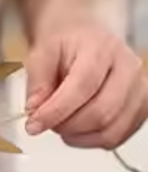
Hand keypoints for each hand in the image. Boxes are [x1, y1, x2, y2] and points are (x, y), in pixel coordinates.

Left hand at [25, 19, 147, 149]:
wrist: (81, 31)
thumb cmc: (63, 39)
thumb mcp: (41, 50)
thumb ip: (37, 80)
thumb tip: (34, 111)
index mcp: (101, 48)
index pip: (82, 86)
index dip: (57, 110)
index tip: (34, 123)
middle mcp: (127, 68)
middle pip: (102, 111)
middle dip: (68, 125)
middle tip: (45, 124)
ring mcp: (139, 89)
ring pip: (114, 129)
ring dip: (81, 137)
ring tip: (59, 127)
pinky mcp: (141, 106)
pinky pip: (121, 135)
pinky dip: (95, 140)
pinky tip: (76, 131)